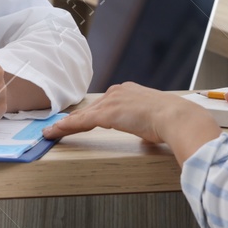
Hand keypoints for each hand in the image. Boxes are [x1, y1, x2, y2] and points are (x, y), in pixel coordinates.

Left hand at [42, 82, 219, 164]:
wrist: (177, 117)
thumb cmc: (172, 120)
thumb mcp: (155, 120)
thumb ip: (146, 124)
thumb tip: (148, 134)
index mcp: (130, 92)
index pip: (104, 105)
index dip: (90, 114)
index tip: (82, 120)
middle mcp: (118, 92)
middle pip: (90, 109)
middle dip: (74, 120)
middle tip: (59, 128)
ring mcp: (112, 102)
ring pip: (82, 115)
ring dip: (65, 125)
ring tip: (51, 132)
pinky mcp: (106, 114)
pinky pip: (80, 122)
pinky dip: (65, 128)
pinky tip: (54, 133)